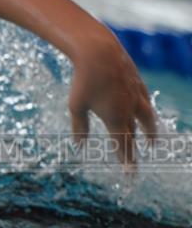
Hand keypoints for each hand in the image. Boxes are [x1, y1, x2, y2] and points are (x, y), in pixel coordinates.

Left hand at [68, 32, 157, 168]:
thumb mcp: (76, 106)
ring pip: (145, 118)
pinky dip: (145, 111)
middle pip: (133, 135)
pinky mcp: (137, 82)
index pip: (122, 145)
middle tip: (135, 166)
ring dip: (148, 132)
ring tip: (152, 142)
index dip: (126, 161)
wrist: (99, 52)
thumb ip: (79, 127)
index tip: (130, 175)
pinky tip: (146, 111)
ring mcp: (136, 95)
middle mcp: (130, 109)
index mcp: (115, 119)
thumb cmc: (83, 81)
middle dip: (133, 152)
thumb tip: (79, 146)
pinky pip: (144, 101)